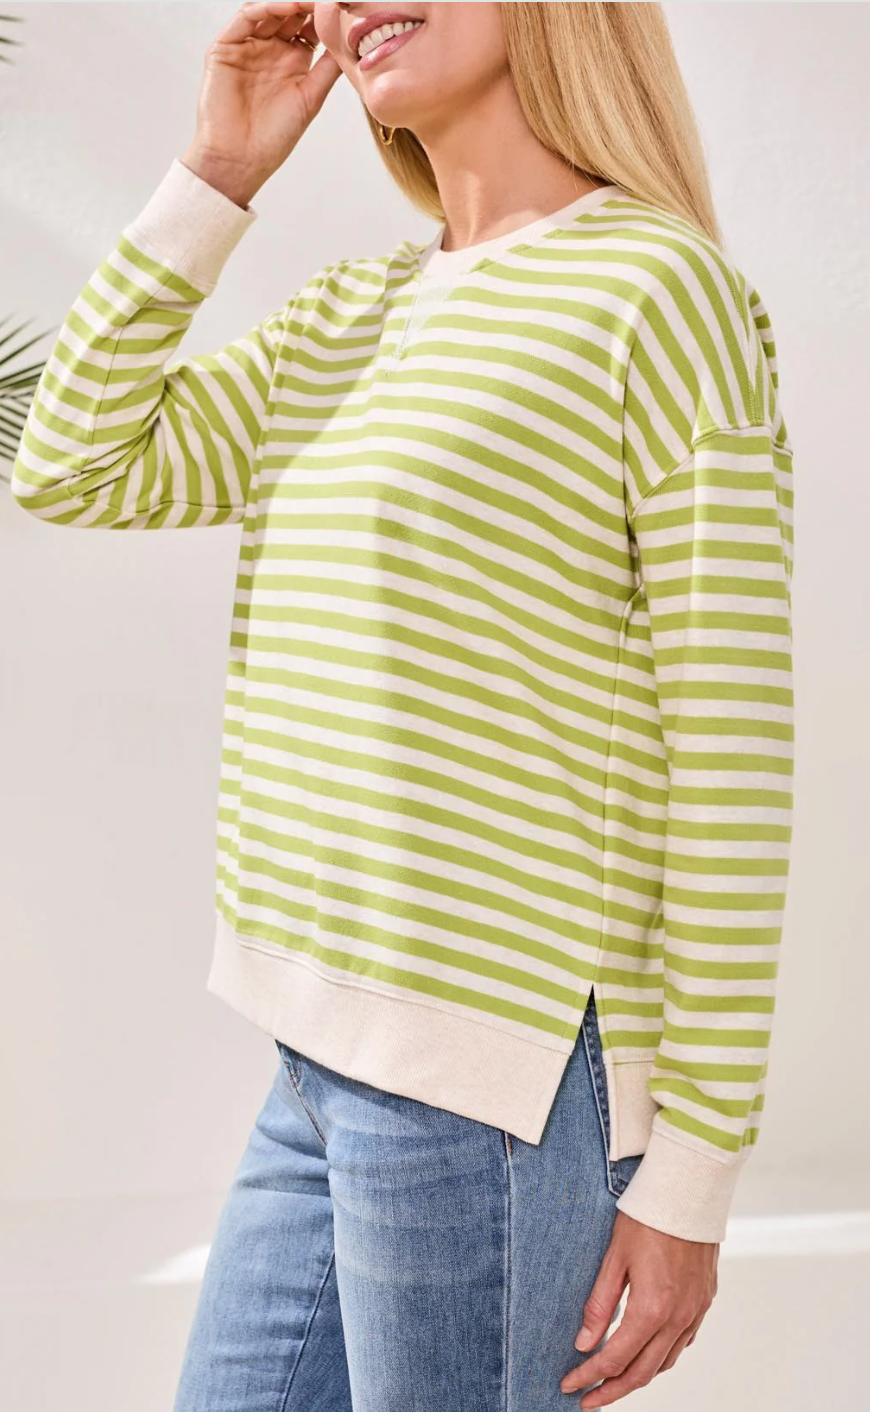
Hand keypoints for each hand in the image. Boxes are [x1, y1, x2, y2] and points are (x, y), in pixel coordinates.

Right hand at [182, 1, 341, 207]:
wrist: (240, 159)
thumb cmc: (274, 138)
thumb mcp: (311, 97)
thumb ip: (328, 67)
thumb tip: (350, 42)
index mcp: (291, 62)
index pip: (310, 27)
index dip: (324, 16)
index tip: (346, 7)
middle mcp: (269, 50)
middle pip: (290, 14)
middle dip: (309, 5)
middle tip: (329, 0)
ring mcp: (247, 47)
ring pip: (268, 11)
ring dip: (290, 3)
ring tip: (311, 1)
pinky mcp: (225, 48)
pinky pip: (245, 18)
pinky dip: (266, 7)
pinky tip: (288, 7)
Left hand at [560, 1211, 718, 1406]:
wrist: (689, 1190)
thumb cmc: (648, 1216)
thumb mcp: (614, 1257)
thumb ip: (599, 1303)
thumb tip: (584, 1343)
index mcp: (652, 1308)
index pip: (616, 1357)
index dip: (590, 1376)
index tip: (570, 1384)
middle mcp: (679, 1317)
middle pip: (643, 1372)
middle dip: (613, 1389)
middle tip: (588, 1399)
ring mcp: (695, 1310)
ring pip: (666, 1361)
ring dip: (638, 1375)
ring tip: (613, 1379)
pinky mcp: (704, 1300)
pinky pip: (684, 1342)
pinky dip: (662, 1355)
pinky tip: (646, 1351)